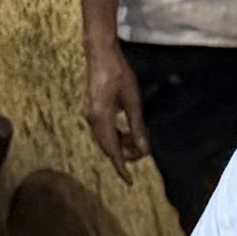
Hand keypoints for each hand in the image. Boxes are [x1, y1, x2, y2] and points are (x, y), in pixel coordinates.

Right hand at [84, 47, 146, 177]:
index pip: (113, 150)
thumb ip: (137, 126)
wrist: (101, 54)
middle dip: (126, 154)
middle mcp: (93, 120)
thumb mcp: (133, 101)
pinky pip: (106, 131)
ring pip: (107, 140)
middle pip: (109, 147)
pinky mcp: (94, 111)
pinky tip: (128, 130)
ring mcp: (92, 116)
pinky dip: (118, 135)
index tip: (129, 181)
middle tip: (143, 148)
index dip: (122, 167)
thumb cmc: (119, 74)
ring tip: (138, 137)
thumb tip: (144, 150)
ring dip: (123, 144)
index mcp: (102, 118)